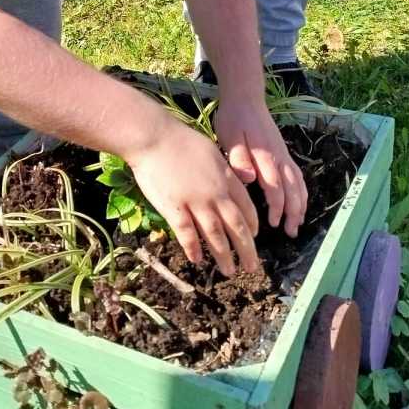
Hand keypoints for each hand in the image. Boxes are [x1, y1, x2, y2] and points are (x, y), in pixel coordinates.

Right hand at [126, 119, 259, 275]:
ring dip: (224, 256)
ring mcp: (196, 203)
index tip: (254, 237)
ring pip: (216, 236)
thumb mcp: (211, 152)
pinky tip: (197, 260)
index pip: (246, 208)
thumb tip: (231, 180)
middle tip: (253, 268)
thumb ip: (222, 171)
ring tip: (230, 271)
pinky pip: (187, 234)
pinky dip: (193, 248)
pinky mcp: (175, 208)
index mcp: (227, 178)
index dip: (252, 226)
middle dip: (247, 250)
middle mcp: (216, 194)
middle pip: (237, 227)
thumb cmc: (180, 140)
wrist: (154, 138)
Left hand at [214, 97, 307, 236]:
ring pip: (298, 183)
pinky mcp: (284, 153)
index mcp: (266, 156)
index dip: (276, 207)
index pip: (275, 188)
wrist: (245, 98)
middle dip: (293, 212)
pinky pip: (298, 175)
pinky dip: (302, 191)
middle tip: (291, 232)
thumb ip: (239, 158)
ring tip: (297, 223)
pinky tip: (300, 202)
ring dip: (300, 204)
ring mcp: (284, 155)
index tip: (273, 224)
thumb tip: (251, 180)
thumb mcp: (230, 136)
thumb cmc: (234, 118)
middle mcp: (279, 157)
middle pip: (292, 189)